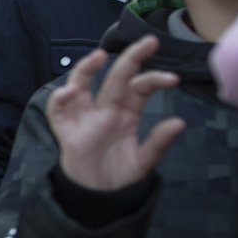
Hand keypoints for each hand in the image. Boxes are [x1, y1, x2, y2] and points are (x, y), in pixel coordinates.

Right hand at [50, 35, 184, 191]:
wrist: (97, 197)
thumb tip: (179, 123)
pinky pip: (57, 109)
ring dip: (87, 68)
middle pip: (116, 77)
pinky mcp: (66, 130)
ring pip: (81, 83)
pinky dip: (61, 98)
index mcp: (126, 113)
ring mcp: (84, 117)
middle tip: (150, 41)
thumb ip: (158, 144)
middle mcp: (105, 109)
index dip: (155, 79)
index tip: (174, 80)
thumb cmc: (119, 175)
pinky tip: (72, 91)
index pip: (140, 87)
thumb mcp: (144, 162)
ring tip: (99, 56)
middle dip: (131, 57)